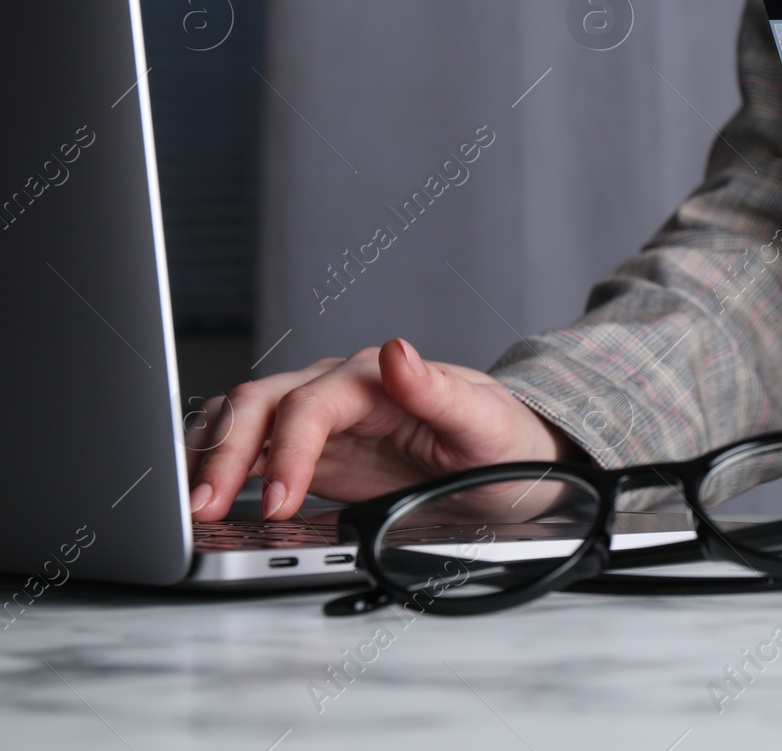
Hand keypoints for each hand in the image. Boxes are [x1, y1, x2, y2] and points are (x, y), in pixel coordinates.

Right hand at [187, 338, 578, 521]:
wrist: (513, 461)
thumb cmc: (504, 439)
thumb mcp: (485, 421)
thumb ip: (437, 390)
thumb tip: (397, 350)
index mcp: (375, 378)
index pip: (310, 404)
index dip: (288, 449)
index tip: (279, 499)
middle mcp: (338, 390)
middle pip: (259, 406)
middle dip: (225, 455)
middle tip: (204, 510)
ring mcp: (320, 421)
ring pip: (242, 422)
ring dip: (209, 458)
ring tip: (189, 508)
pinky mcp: (311, 452)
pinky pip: (250, 452)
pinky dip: (219, 471)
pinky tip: (203, 500)